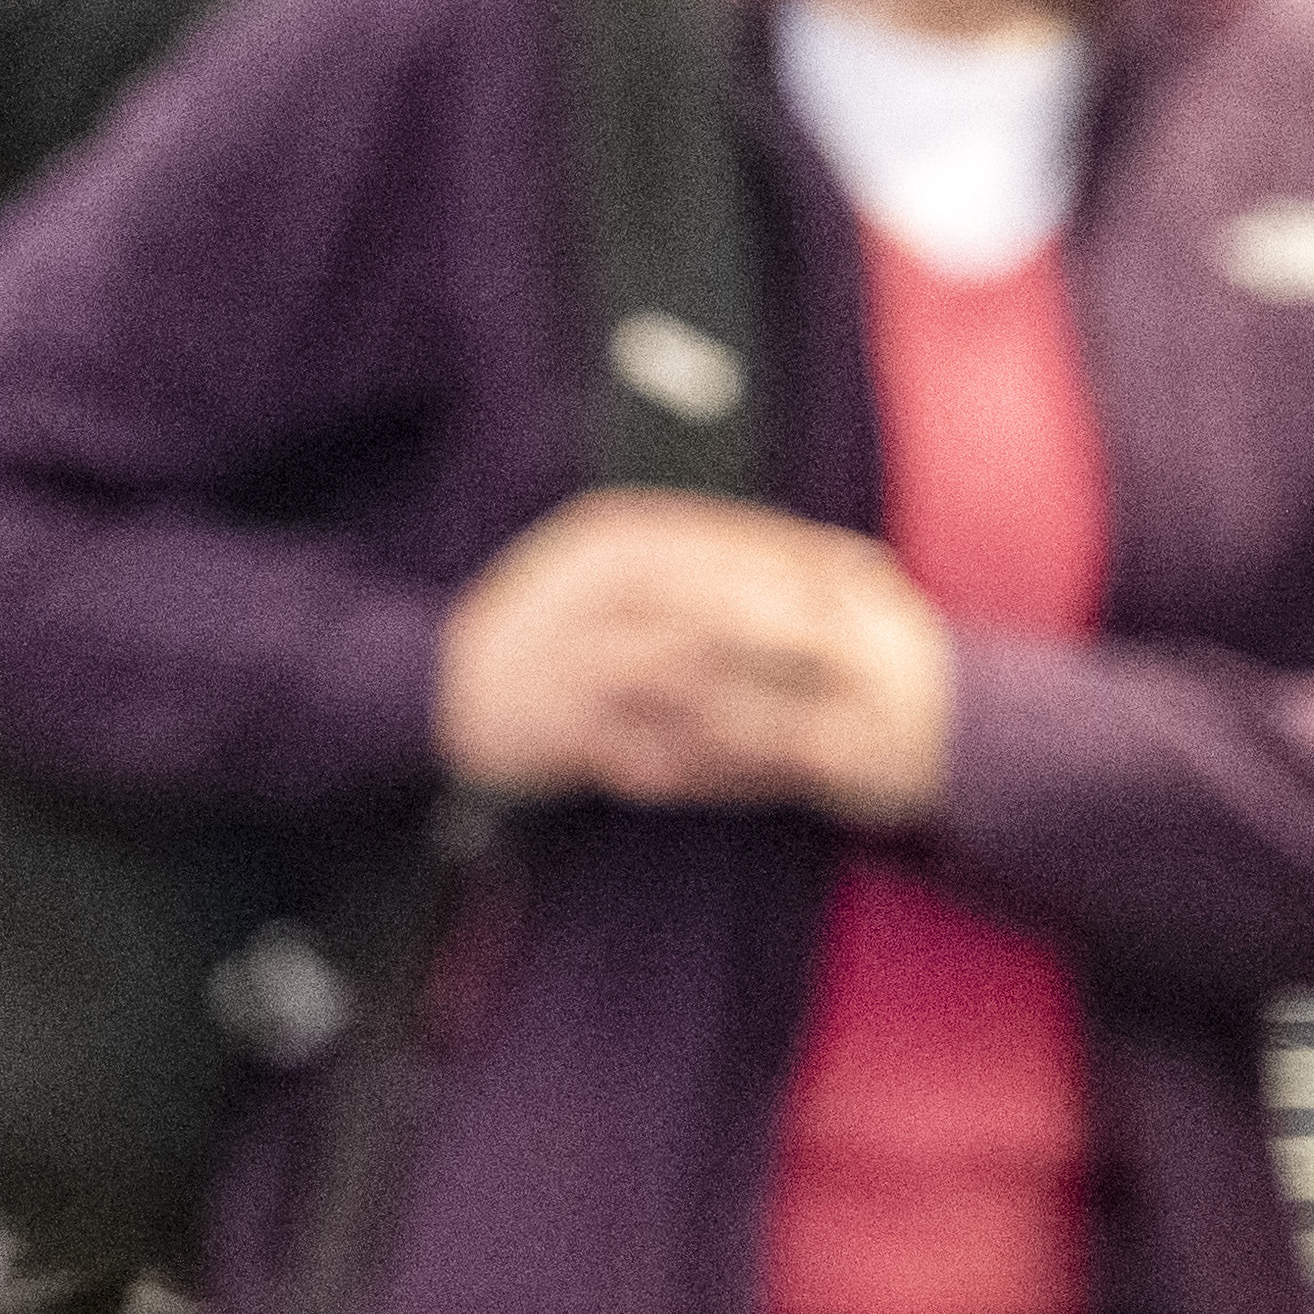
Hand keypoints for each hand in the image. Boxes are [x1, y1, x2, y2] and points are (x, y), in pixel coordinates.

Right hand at [431, 492, 953, 818]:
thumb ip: (704, 560)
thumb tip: (818, 560)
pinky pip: (637, 744)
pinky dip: (694, 762)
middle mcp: (586, 589)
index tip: (865, 576)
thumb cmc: (560, 626)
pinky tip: (745, 779)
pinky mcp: (553, 725)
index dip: (796, 555)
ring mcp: (566, 657)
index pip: (720, 535)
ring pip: (676, 674)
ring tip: (812, 724)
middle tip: (852, 652)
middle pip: (704, 596)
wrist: (448, 686)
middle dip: (785, 623)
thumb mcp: (620, 570)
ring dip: (747, 699)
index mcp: (609, 539)